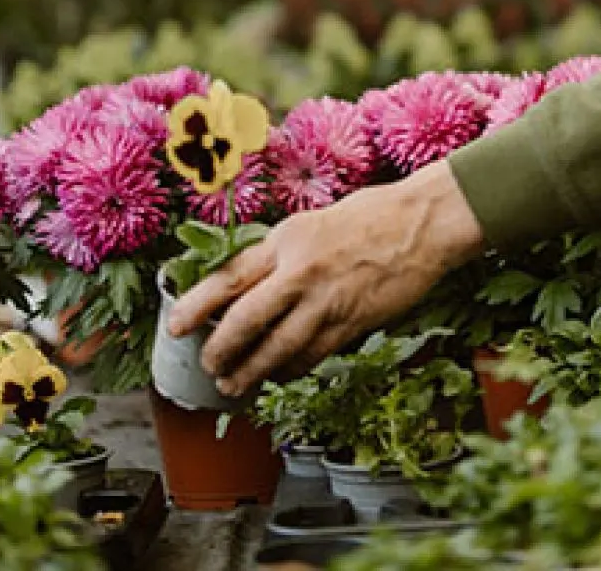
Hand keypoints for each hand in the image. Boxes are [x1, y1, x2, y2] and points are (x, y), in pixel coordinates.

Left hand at [167, 161, 486, 395]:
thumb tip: (251, 283)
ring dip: (251, 372)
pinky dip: (290, 369)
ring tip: (235, 385)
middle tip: (209, 365)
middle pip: (245, 320)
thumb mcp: (314, 222)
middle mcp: (300, 270)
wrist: (424, 223)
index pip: (228, 277)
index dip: (196, 305)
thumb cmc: (373, 215)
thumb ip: (282, 253)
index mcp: (286, 240)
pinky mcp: (352, 322)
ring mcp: (326, 300)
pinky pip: (311, 355)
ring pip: (276, 348)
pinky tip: (280, 375)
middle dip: (220, 350)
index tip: (175, 326)